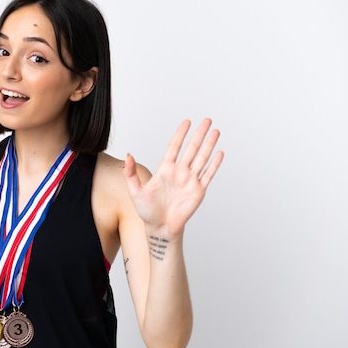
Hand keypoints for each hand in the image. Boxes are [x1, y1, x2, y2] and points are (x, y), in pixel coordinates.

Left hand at [123, 118, 223, 235]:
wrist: (160, 227)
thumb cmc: (146, 210)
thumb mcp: (134, 191)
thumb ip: (131, 173)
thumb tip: (128, 154)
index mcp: (165, 169)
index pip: (174, 147)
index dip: (181, 134)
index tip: (187, 122)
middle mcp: (179, 172)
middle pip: (191, 148)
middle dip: (199, 134)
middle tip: (207, 120)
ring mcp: (190, 181)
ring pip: (202, 158)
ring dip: (209, 145)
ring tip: (215, 131)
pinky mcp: (198, 191)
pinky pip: (208, 175)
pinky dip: (214, 164)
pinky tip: (219, 153)